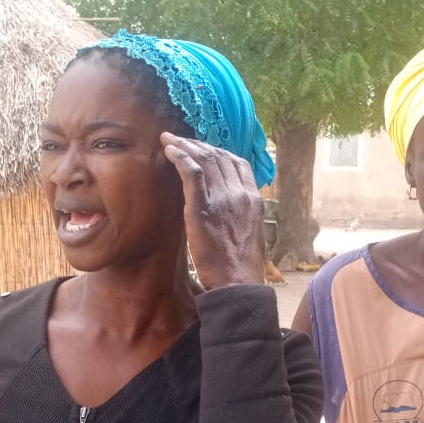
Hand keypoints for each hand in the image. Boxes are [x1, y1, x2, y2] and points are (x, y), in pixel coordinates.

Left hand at [161, 132, 264, 288]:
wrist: (238, 282)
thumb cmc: (242, 266)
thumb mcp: (251, 234)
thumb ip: (242, 215)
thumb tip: (232, 211)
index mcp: (253, 199)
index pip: (237, 162)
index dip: (218, 152)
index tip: (202, 150)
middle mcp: (240, 193)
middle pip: (219, 156)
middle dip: (198, 145)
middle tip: (180, 140)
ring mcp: (223, 198)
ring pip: (204, 160)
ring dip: (185, 146)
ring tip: (169, 140)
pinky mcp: (203, 207)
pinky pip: (192, 173)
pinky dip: (180, 157)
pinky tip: (169, 150)